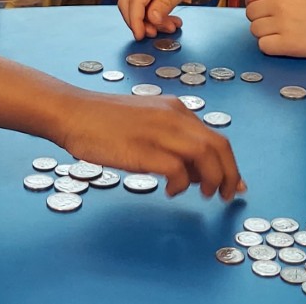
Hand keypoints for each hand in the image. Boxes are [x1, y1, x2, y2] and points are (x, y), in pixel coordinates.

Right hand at [52, 92, 244, 199]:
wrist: (72, 112)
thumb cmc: (103, 121)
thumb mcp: (145, 122)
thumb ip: (170, 140)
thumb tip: (193, 171)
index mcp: (175, 110)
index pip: (215, 137)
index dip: (229, 163)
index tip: (233, 183)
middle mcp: (173, 117)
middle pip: (218, 146)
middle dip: (229, 174)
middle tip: (225, 195)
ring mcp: (159, 131)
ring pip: (205, 156)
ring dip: (211, 179)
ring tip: (203, 194)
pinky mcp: (144, 149)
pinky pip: (178, 170)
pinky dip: (181, 184)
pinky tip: (171, 191)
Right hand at [118, 0, 217, 39]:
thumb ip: (166, 2)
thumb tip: (152, 19)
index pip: (134, 2)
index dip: (135, 22)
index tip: (141, 36)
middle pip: (127, 3)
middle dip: (138, 22)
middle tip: (156, 34)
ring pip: (135, 3)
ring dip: (148, 18)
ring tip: (171, 25)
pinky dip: (152, 11)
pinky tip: (169, 17)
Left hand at [245, 0, 305, 57]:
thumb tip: (259, 3)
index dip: (255, 3)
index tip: (264, 9)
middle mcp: (278, 4)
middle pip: (251, 14)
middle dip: (261, 19)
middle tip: (278, 23)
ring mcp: (282, 24)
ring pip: (255, 31)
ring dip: (266, 34)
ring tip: (284, 33)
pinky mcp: (287, 44)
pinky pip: (263, 46)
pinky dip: (271, 47)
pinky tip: (285, 43)